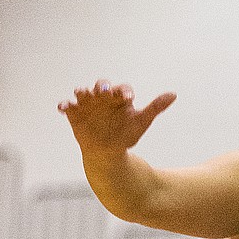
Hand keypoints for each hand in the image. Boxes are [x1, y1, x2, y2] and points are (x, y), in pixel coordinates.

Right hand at [58, 81, 175, 156]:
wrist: (107, 152)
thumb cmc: (125, 135)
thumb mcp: (141, 122)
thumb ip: (155, 107)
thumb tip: (174, 94)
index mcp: (118, 97)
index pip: (121, 89)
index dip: (124, 91)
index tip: (128, 97)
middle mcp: (102, 97)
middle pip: (101, 86)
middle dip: (101, 87)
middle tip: (103, 90)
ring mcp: (87, 103)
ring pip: (82, 92)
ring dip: (82, 91)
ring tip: (82, 93)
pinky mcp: (74, 112)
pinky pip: (67, 106)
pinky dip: (65, 105)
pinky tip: (64, 108)